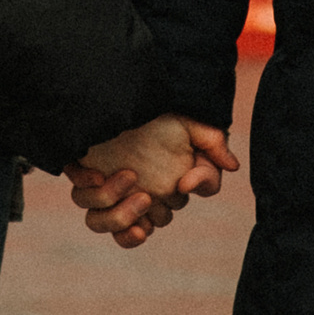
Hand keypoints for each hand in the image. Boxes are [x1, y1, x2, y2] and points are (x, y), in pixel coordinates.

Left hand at [66, 115, 238, 246]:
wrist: (129, 87)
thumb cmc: (165, 111)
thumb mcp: (193, 123)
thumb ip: (214, 144)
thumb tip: (233, 166)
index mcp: (153, 191)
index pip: (155, 221)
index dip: (159, 216)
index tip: (178, 185)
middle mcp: (126, 192)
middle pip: (128, 227)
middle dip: (136, 215)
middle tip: (145, 194)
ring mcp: (103, 183)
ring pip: (98, 221)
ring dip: (112, 213)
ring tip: (126, 180)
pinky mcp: (83, 170)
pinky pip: (80, 195)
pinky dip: (87, 188)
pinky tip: (97, 173)